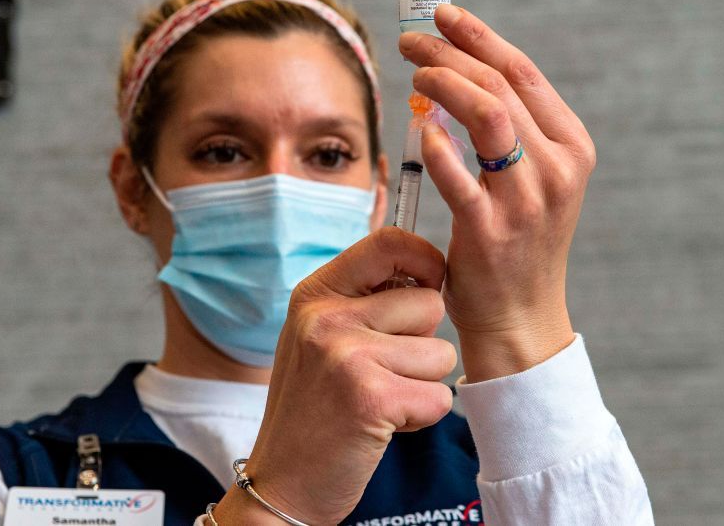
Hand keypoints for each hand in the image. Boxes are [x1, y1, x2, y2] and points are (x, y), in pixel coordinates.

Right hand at [212, 227, 455, 524]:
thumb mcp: (320, 337)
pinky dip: (422, 417)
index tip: (431, 284)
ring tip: (381, 400)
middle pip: (429, 302)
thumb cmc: (312, 408)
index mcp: (316, 294)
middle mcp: (326, 317)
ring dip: (423, 383)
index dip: (426, 258)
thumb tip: (427, 273)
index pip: (388, 242)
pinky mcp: (369, 397)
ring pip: (441, 351)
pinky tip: (383, 424)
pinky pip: (439, 396)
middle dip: (423, 342)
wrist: (282, 481)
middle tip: (385, 372)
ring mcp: (345, 354)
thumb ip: (364, 300)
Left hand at [399, 4, 596, 382]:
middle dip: (451, 53)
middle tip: (412, 41)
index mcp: (573, 148)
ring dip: (443, 83)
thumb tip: (458, 74)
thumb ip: (510, 132)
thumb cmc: (519, 241)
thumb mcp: (534, 180)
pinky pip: (459, 177)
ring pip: (487, 116)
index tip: (444, 15)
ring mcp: (526, 201)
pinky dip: (436, 145)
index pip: (523, 74)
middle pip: (500, 86)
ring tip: (413, 73)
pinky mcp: (490, 232)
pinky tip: (418, 126)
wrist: (521, 316)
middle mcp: (557, 169)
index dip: (481, 36)